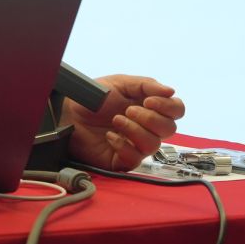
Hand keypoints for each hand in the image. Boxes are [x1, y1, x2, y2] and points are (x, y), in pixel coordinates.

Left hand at [61, 75, 185, 171]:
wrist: (68, 113)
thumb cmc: (93, 98)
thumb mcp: (119, 83)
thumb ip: (145, 84)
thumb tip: (171, 91)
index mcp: (150, 108)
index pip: (176, 110)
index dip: (169, 107)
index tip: (149, 101)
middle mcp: (147, 127)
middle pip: (169, 129)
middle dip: (150, 119)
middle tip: (128, 111)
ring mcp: (136, 145)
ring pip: (153, 144)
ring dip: (135, 130)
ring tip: (116, 121)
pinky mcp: (122, 160)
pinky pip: (134, 158)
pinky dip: (122, 145)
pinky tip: (110, 136)